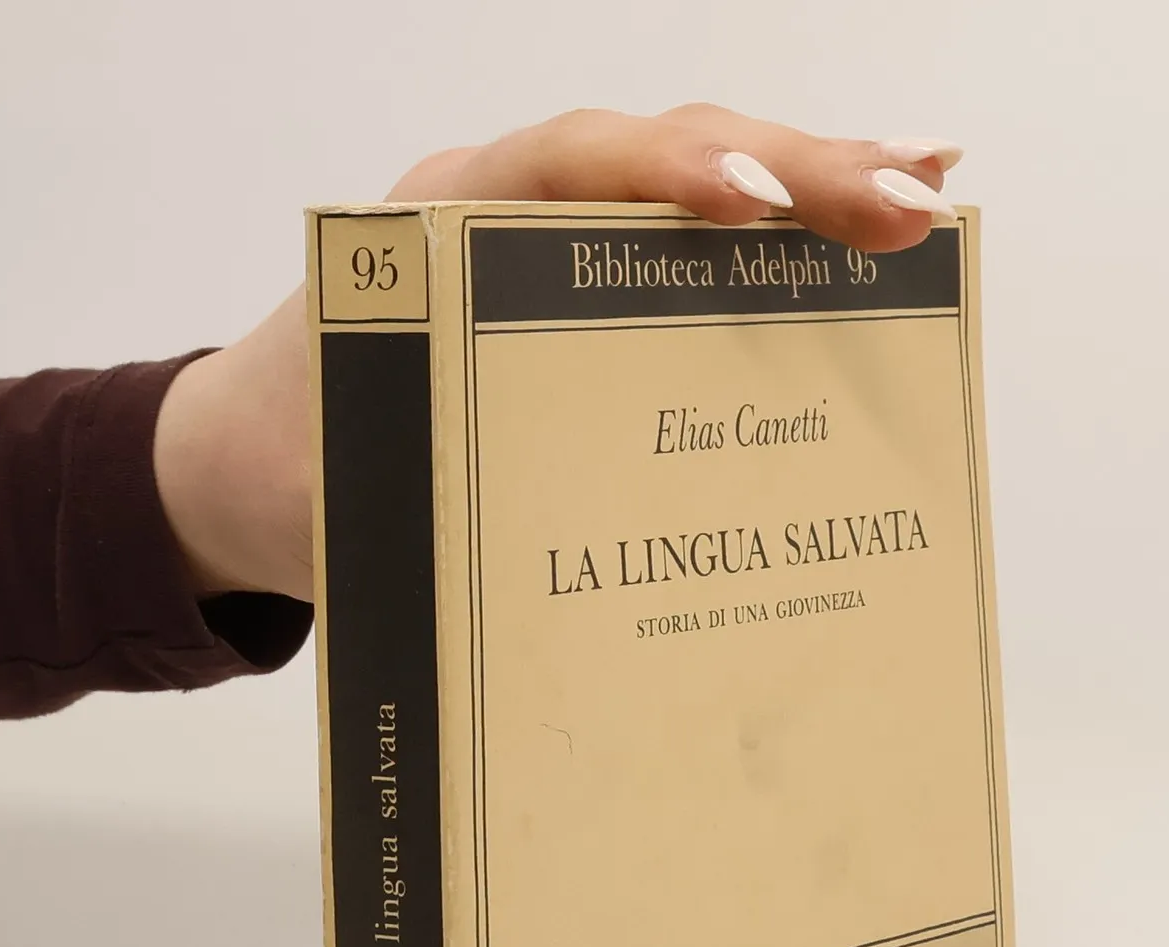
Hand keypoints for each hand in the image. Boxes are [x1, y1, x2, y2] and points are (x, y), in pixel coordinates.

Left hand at [153, 106, 962, 602]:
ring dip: (811, 185)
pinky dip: (775, 237)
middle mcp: (502, 214)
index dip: (662, 175)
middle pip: (664, 159)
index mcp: (436, 237)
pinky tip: (858, 236)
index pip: (566, 168)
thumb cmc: (291, 467)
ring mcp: (551, 246)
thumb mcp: (339, 495)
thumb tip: (527, 565)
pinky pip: (687, 249)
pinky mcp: (581, 291)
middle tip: (910, 202)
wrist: (241, 463)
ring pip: (693, 189)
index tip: (749, 205)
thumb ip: (416, 511)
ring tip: (927, 195)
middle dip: (792, 171)